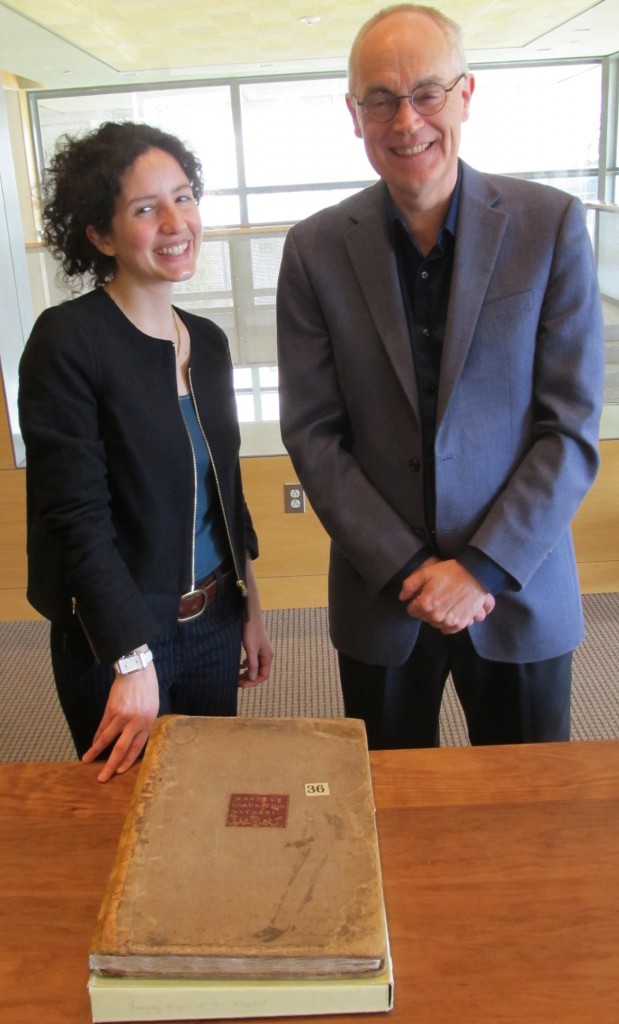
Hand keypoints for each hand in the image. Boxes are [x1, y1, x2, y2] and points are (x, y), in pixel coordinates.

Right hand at [82, 661, 159, 782]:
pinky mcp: (111, 710)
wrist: (136, 670)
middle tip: (103, 778)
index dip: (127, 761)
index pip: (137, 748)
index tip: (119, 771)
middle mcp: (136, 722)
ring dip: (96, 751)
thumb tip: (135, 737)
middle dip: (111, 765)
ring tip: (87, 761)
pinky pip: (102, 727)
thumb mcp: (152, 707)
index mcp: (148, 723)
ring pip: (107, 739)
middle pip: (122, 749)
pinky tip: (92, 744)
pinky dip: (96, 737)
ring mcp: (122, 716)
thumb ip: (144, 723)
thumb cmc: (147, 688)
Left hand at [238, 557, 272, 687]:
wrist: (250, 615)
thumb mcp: (251, 648)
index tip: (242, 685)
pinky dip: (247, 665)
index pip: (264, 676)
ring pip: (256, 667)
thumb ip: (253, 664)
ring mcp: (261, 651)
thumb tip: (253, 678)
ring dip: (248, 673)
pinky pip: (252, 661)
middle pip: (260, 673)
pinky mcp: (255, 646)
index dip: (254, 682)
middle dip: (249, 679)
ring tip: (237, 677)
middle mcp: (266, 655)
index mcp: (267, 656)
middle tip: (237, 683)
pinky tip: (239, 666)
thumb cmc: (251, 631)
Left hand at [399, 558, 495, 633]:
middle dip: (426, 608)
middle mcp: (437, 617)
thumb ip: (410, 585)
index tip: (423, 594)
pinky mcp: (461, 623)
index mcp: (425, 605)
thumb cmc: (450, 572)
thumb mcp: (426, 572)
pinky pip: (449, 629)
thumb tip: (402, 597)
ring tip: (445, 601)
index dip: (416, 601)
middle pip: (424, 618)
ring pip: (436, 624)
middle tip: (435, 595)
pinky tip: (452, 611)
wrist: (476, 575)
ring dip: (438, 616)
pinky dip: (449, 622)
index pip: (412, 611)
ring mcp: (450, 622)